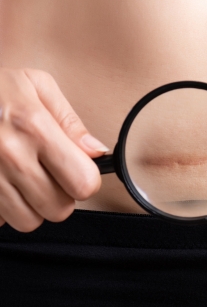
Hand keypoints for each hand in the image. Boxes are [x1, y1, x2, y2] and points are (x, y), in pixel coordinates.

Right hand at [0, 68, 107, 231]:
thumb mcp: (36, 86)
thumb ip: (70, 121)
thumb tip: (96, 151)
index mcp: (34, 126)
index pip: (82, 182)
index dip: (87, 180)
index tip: (81, 171)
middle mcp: (9, 156)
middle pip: (59, 209)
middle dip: (62, 195)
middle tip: (53, 175)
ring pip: (29, 221)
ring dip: (34, 205)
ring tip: (26, 178)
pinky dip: (5, 209)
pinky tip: (4, 183)